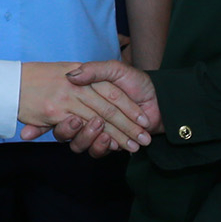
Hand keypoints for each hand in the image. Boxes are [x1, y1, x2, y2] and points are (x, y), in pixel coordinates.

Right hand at [14, 61, 153, 151]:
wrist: (160, 100)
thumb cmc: (137, 83)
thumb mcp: (115, 70)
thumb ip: (95, 70)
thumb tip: (71, 76)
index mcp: (81, 97)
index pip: (62, 109)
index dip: (60, 117)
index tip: (67, 117)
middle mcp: (84, 115)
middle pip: (68, 130)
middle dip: (77, 130)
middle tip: (87, 124)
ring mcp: (95, 130)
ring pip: (79, 143)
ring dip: (90, 140)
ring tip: (104, 134)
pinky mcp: (107, 143)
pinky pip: (96, 151)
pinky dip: (103, 147)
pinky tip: (114, 143)